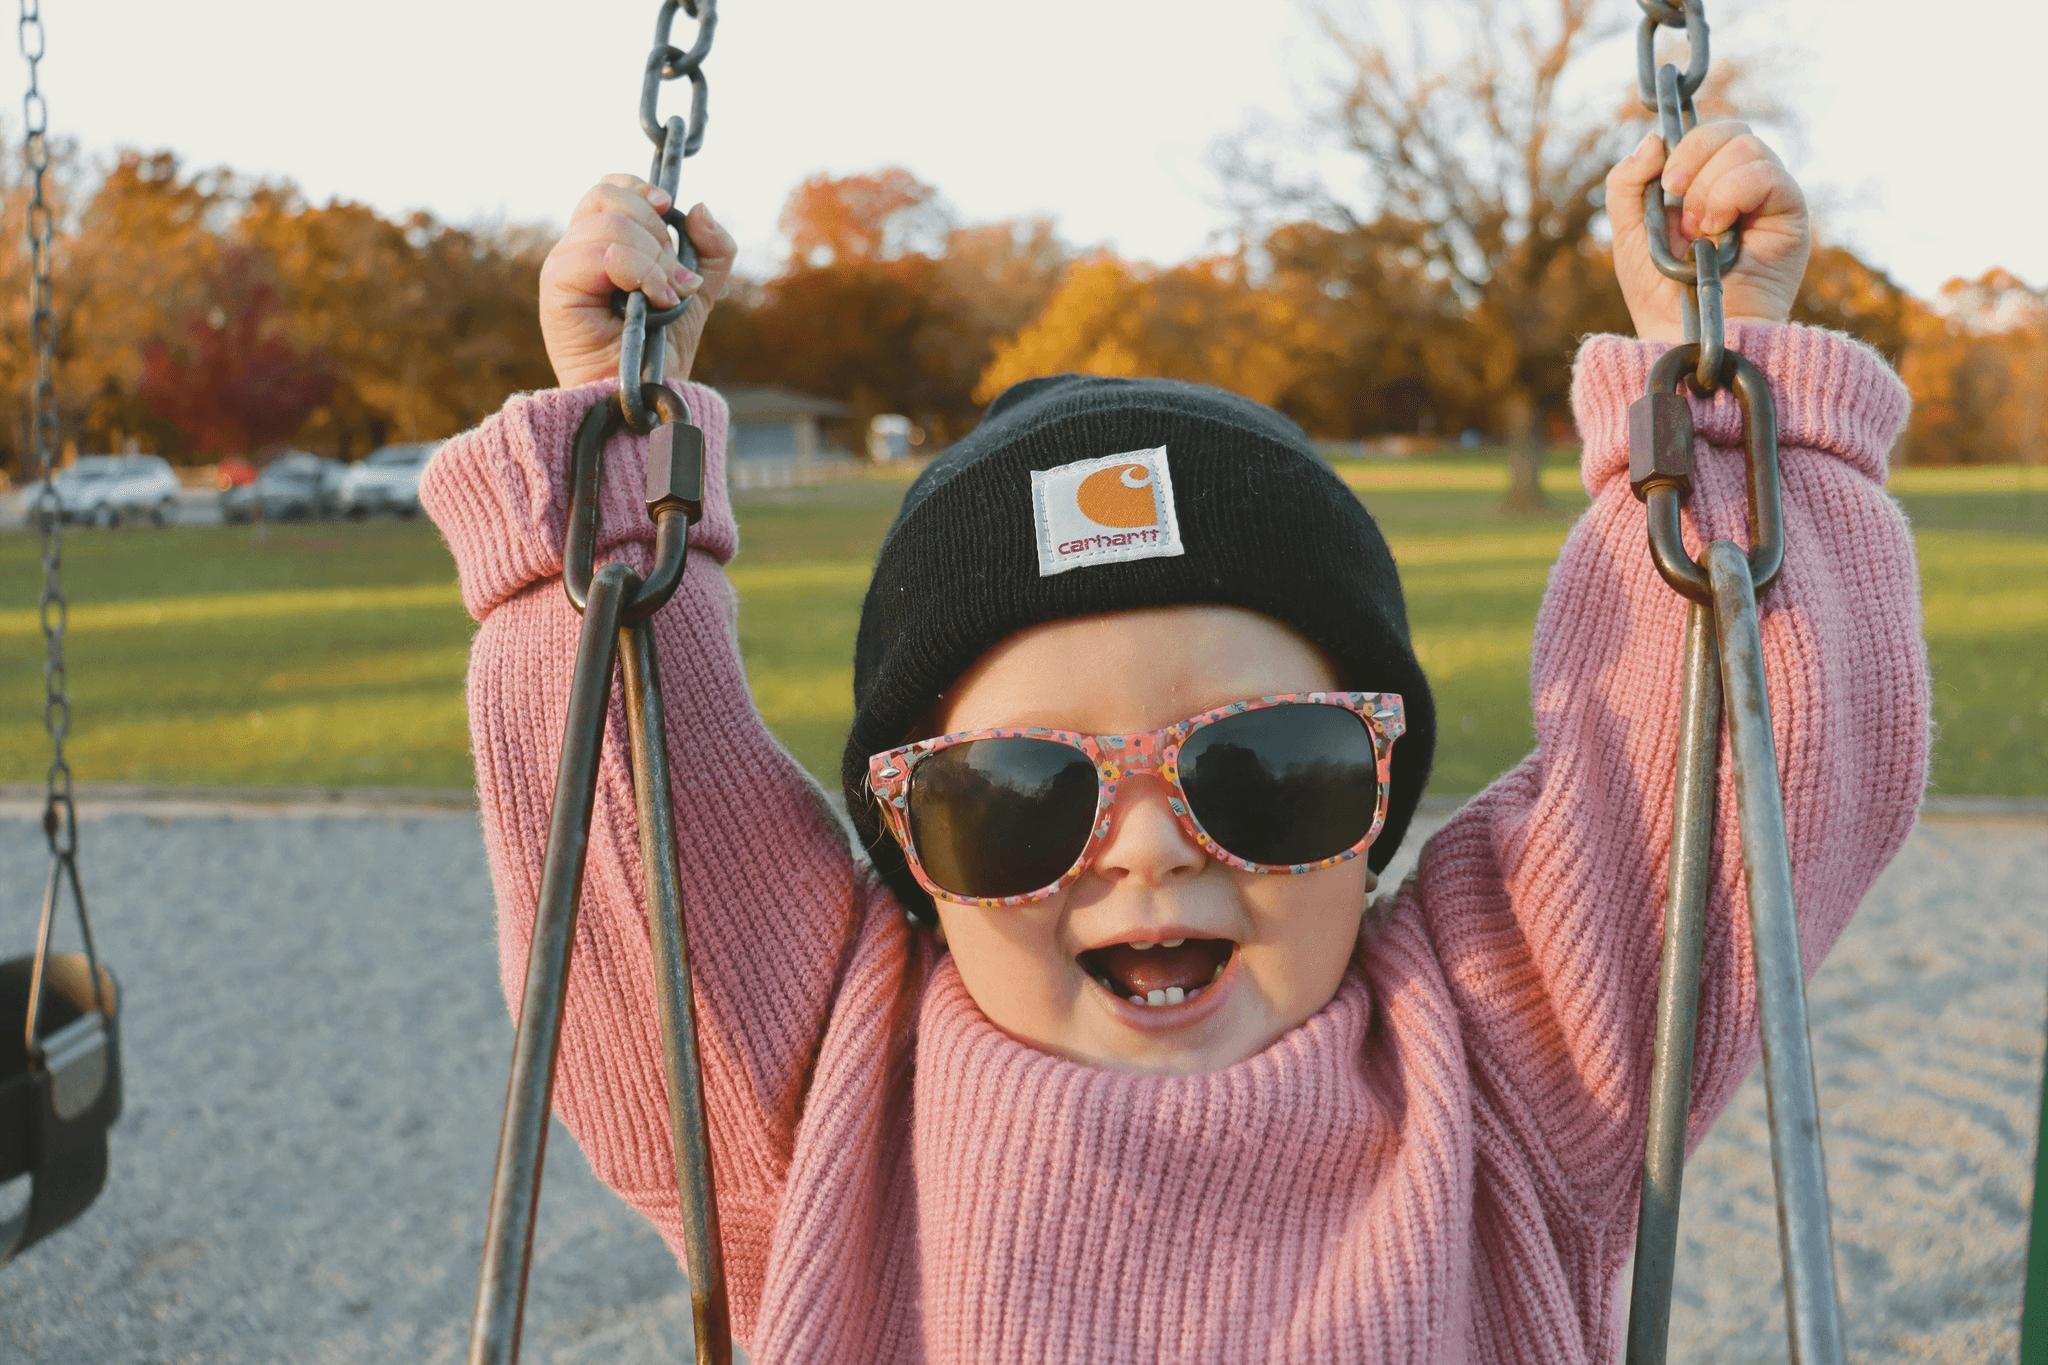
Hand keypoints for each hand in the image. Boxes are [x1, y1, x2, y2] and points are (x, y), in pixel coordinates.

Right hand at [539, 175, 737, 388]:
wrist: (645, 392)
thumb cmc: (661, 348)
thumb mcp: (699, 291)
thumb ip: (711, 250)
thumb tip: (699, 208)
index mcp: (602, 242)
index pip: (610, 188)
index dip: (641, 190)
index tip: (669, 210)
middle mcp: (577, 248)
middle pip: (609, 196)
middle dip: (656, 232)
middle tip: (674, 275)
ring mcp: (564, 265)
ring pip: (610, 224)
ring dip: (653, 259)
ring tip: (667, 297)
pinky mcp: (558, 285)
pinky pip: (601, 253)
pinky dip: (640, 273)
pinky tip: (655, 301)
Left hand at [1605, 121, 1808, 344]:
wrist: (1687, 336)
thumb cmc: (1659, 294)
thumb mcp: (1629, 234)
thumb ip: (1628, 184)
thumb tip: (1652, 140)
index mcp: (1706, 184)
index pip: (1707, 134)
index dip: (1683, 144)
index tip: (1663, 180)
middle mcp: (1742, 185)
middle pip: (1730, 130)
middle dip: (1693, 158)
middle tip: (1677, 204)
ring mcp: (1768, 198)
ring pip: (1747, 146)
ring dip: (1709, 186)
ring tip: (1699, 232)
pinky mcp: (1791, 214)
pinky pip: (1768, 173)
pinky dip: (1732, 193)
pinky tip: (1718, 232)